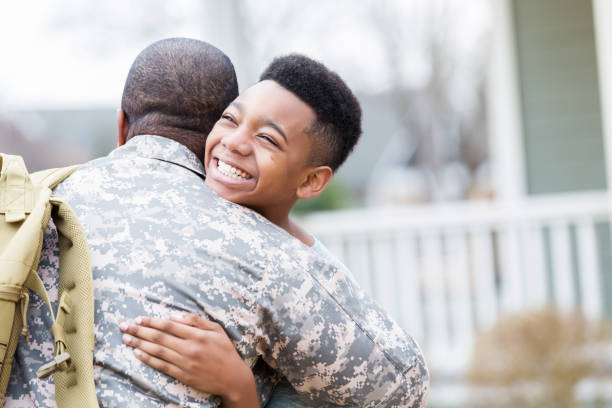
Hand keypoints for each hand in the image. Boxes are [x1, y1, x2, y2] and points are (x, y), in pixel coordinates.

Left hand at [119, 313, 259, 407]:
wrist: (232, 377)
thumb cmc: (225, 351)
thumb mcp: (216, 330)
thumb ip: (196, 321)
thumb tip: (175, 316)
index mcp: (197, 335)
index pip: (169, 325)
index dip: (152, 321)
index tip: (139, 319)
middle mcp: (189, 348)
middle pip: (159, 337)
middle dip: (139, 331)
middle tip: (124, 327)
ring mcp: (185, 363)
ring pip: (158, 351)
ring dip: (139, 344)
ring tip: (126, 339)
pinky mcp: (183, 375)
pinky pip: (162, 366)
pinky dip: (148, 359)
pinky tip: (137, 354)